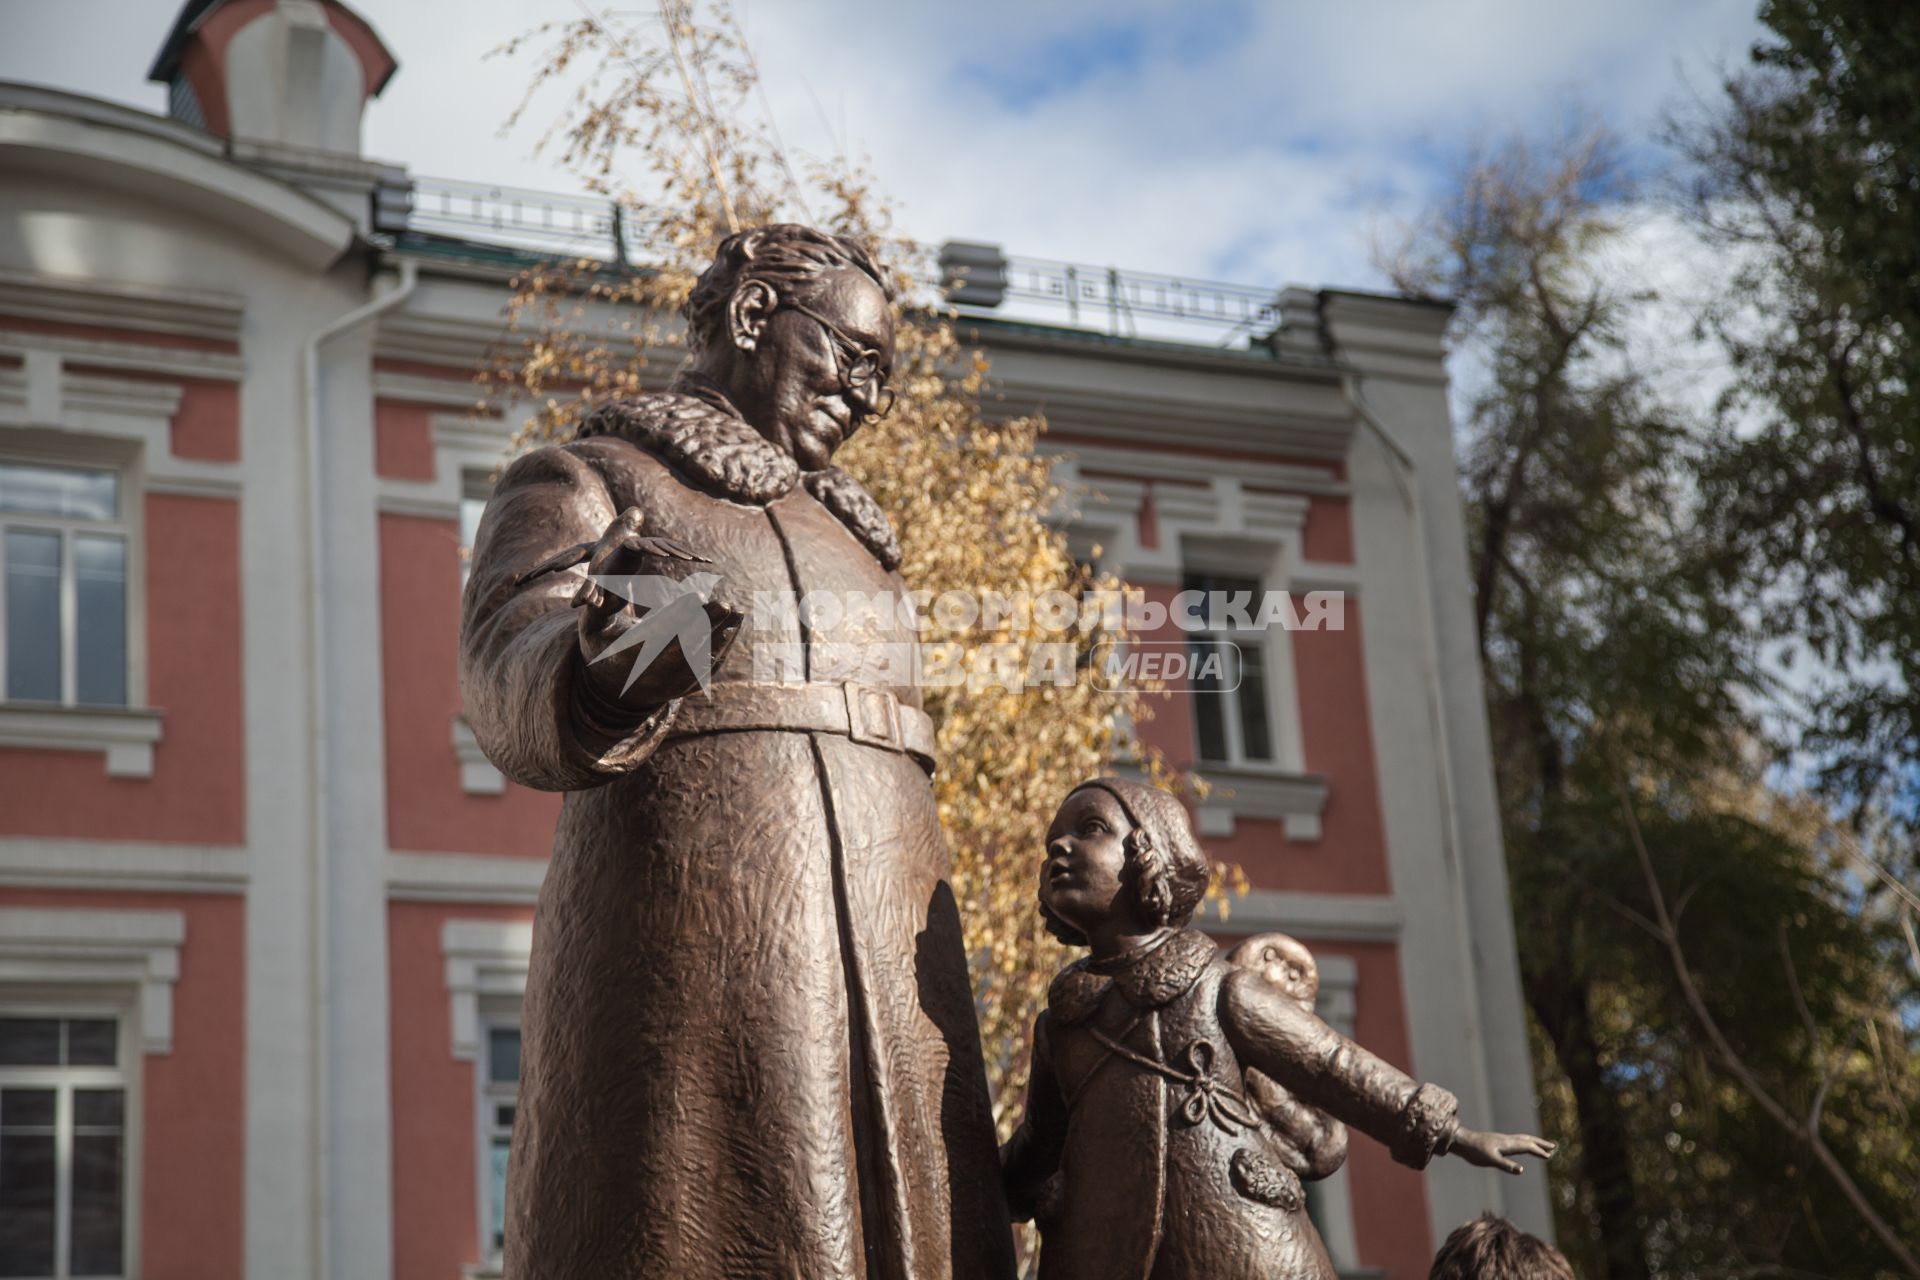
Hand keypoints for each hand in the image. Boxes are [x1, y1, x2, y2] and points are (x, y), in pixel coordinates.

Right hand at [572, 508, 741, 708]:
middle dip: (705, 626)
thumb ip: (602, 582)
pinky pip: (710, 663)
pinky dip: (723, 642)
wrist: (611, 688)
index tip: (694, 596)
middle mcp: (651, 674)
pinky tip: (735, 620)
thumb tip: (622, 532)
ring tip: (734, 609)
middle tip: (723, 603)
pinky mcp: (688, 684)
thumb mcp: (592, 616)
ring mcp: (672, 684)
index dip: (675, 616)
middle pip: (683, 650)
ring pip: (700, 659)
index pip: (654, 636)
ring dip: (720, 634)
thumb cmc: (601, 640)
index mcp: (625, 657)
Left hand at [1448, 1127, 1555, 1174]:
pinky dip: (1524, 1142)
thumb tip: (1521, 1170)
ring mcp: (1502, 1139)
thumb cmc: (1475, 1152)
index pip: (1527, 1147)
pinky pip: (1515, 1140)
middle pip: (1527, 1140)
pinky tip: (1521, 1145)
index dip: (1538, 1151)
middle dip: (1540, 1144)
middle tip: (1553, 1146)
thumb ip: (1506, 1166)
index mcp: (1507, 1144)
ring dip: (1533, 1141)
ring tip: (1541, 1145)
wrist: (1461, 1141)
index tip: (1549, 1156)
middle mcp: (1507, 1140)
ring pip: (1521, 1139)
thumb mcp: (1491, 1161)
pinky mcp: (1497, 1141)